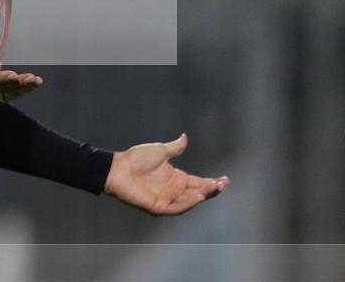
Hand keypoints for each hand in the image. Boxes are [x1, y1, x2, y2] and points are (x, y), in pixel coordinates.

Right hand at [0, 13, 42, 112]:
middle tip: (33, 79)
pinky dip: (20, 93)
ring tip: (36, 82)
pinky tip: (32, 86)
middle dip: (17, 84)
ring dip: (23, 89)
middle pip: (0, 89)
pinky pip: (8, 98)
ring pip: (7, 95)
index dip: (0, 79)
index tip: (13, 75)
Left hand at [104, 134, 228, 215]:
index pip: (198, 182)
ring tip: (213, 188)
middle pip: (197, 192)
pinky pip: (176, 207)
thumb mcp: (160, 151)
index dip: (212, 182)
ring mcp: (166, 199)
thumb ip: (175, 148)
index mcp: (176, 178)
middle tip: (223, 184)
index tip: (225, 180)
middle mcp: (173, 190)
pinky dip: (188, 204)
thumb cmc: (136, 159)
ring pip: (190, 201)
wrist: (118, 168)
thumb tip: (185, 138)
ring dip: (202, 196)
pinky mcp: (158, 206)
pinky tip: (198, 196)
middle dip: (211, 189)